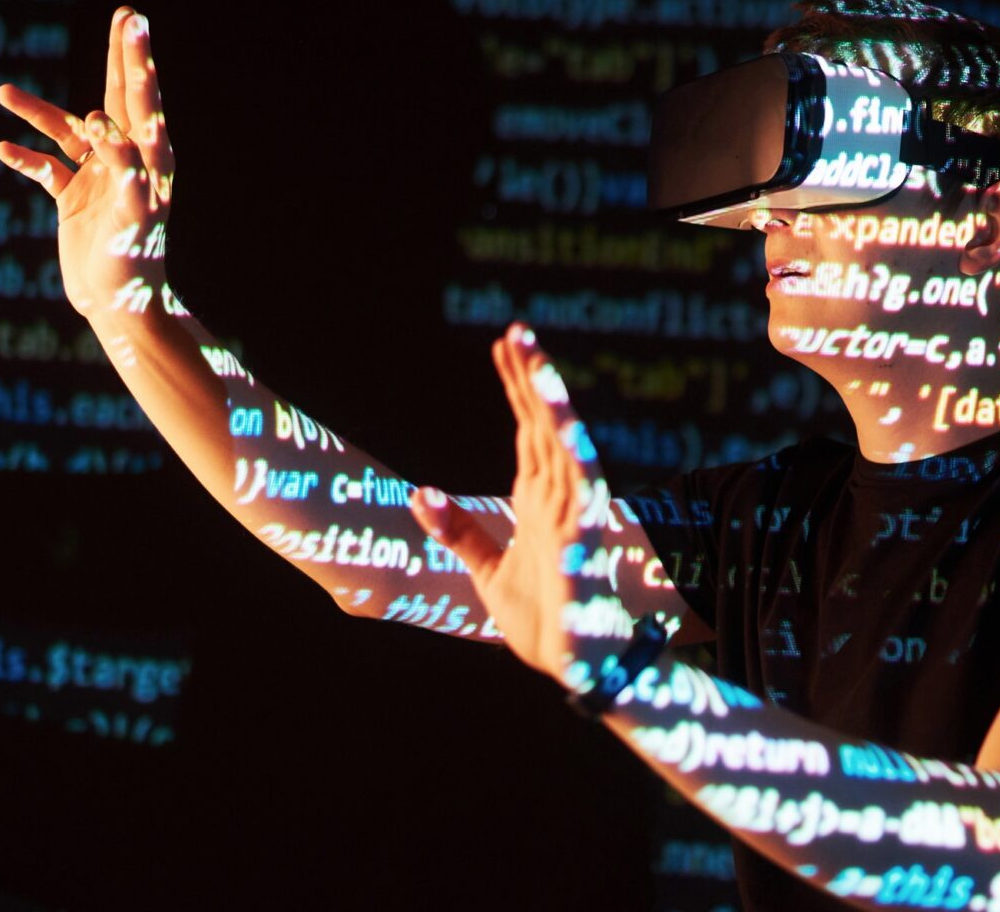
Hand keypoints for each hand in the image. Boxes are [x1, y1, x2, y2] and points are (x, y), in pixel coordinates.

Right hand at [0, 6, 175, 318]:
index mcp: (150, 159)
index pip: (142, 99)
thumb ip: (123, 166)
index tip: (134, 20)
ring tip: (3, 92)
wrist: (118, 305)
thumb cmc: (134, 261)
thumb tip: (99, 122)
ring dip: (37, 112)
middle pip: (117, 98)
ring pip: (67, 132)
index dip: (136, 59)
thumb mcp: (134, 213)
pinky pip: (45, 169)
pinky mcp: (74, 200)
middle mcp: (125, 161)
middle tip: (124, 15)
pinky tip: (4, 150)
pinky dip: (25, 158)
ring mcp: (98, 178)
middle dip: (117, 59)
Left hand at [409, 323, 629, 681]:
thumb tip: (419, 493)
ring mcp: (572, 516)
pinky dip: (573, 454)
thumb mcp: (486, 571)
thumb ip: (459, 531)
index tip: (506, 345)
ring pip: (562, 446)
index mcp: (538, 503)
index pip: (528, 431)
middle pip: (543, 425)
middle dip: (531, 378)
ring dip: (548, 401)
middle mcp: (558, 500)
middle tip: (516, 330)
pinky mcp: (580, 541)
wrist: (578, 669)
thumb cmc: (542, 623)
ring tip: (535, 358)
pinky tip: (563, 423)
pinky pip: (580, 489)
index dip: (519, 387)